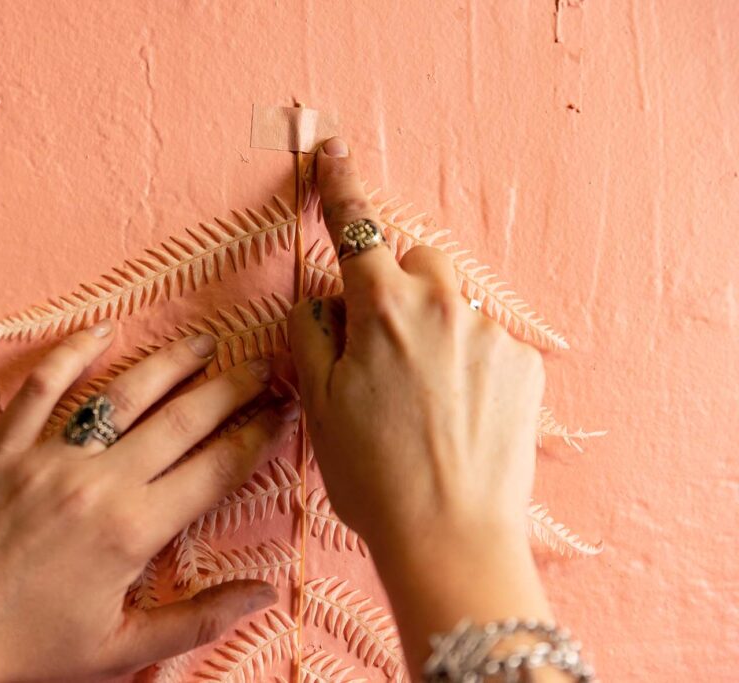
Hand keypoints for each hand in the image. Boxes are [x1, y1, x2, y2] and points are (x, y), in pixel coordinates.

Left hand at [0, 322, 298, 681]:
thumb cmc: (20, 650)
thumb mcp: (118, 650)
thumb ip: (197, 619)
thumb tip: (263, 593)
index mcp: (133, 530)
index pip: (216, 468)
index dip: (258, 435)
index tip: (283, 411)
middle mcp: (98, 481)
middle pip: (183, 418)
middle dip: (232, 387)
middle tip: (263, 365)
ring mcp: (46, 456)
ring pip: (124, 392)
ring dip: (171, 362)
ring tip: (206, 342)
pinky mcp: (1, 446)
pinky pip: (42, 387)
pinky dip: (72, 352)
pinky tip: (103, 330)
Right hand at [288, 137, 554, 674]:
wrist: (450, 535)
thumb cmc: (372, 475)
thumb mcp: (318, 403)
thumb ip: (315, 332)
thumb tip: (323, 297)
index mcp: (382, 309)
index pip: (356, 228)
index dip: (339, 185)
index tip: (330, 149)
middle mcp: (441, 306)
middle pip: (415, 260)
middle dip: (394, 282)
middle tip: (378, 344)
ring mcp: (488, 333)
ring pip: (451, 300)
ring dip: (432, 324)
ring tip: (421, 395)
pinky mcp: (523, 363)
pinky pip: (484, 337)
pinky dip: (466, 357)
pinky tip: (456, 410)